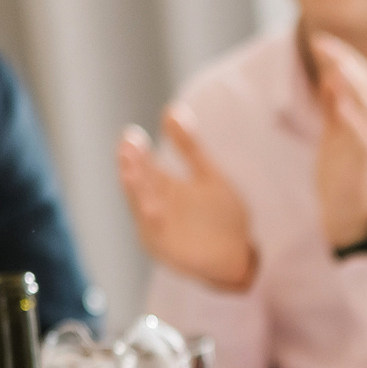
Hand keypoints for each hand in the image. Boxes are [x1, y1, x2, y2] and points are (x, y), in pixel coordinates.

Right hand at [116, 106, 253, 290]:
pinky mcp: (169, 253)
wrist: (238, 258)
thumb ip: (189, 147)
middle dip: (132, 168)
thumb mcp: (208, 175)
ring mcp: (159, 232)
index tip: (131, 135)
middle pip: (139, 186)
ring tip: (130, 172)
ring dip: (137, 193)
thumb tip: (170, 109)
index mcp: (162, 189)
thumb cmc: (220, 217)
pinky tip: (153, 209)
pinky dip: (154, 224)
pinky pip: (159, 237)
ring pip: (144, 210)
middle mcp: (155, 208)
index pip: (144, 167)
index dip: (136, 152)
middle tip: (128, 148)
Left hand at [305, 32, 366, 250]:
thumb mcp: (335, 134)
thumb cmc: (343, 174)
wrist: (350, 214)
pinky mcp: (365, 162)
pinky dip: (352, 117)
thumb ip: (334, 105)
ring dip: (352, 84)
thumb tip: (328, 75)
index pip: (361, 78)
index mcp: (365, 117)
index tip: (322, 41)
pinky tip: (338, 101)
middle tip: (323, 44)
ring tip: (335, 65)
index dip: (345, 58)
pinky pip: (363, 136)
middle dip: (347, 62)